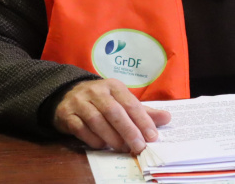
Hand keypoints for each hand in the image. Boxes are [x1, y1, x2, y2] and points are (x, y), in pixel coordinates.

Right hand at [53, 78, 170, 152]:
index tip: (152, 136)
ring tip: (123, 148)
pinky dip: (94, 140)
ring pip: (97, 121)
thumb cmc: (102, 100)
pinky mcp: (67, 115)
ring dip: (112, 138)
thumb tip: (167, 118)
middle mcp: (96, 92)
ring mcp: (80, 102)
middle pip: (114, 112)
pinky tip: (103, 146)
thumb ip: (143, 111)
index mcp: (114, 86)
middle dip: (128, 131)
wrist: (67, 95)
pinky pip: (81, 129)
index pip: (131, 104)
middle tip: (139, 146)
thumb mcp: (122, 101)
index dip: (142, 121)